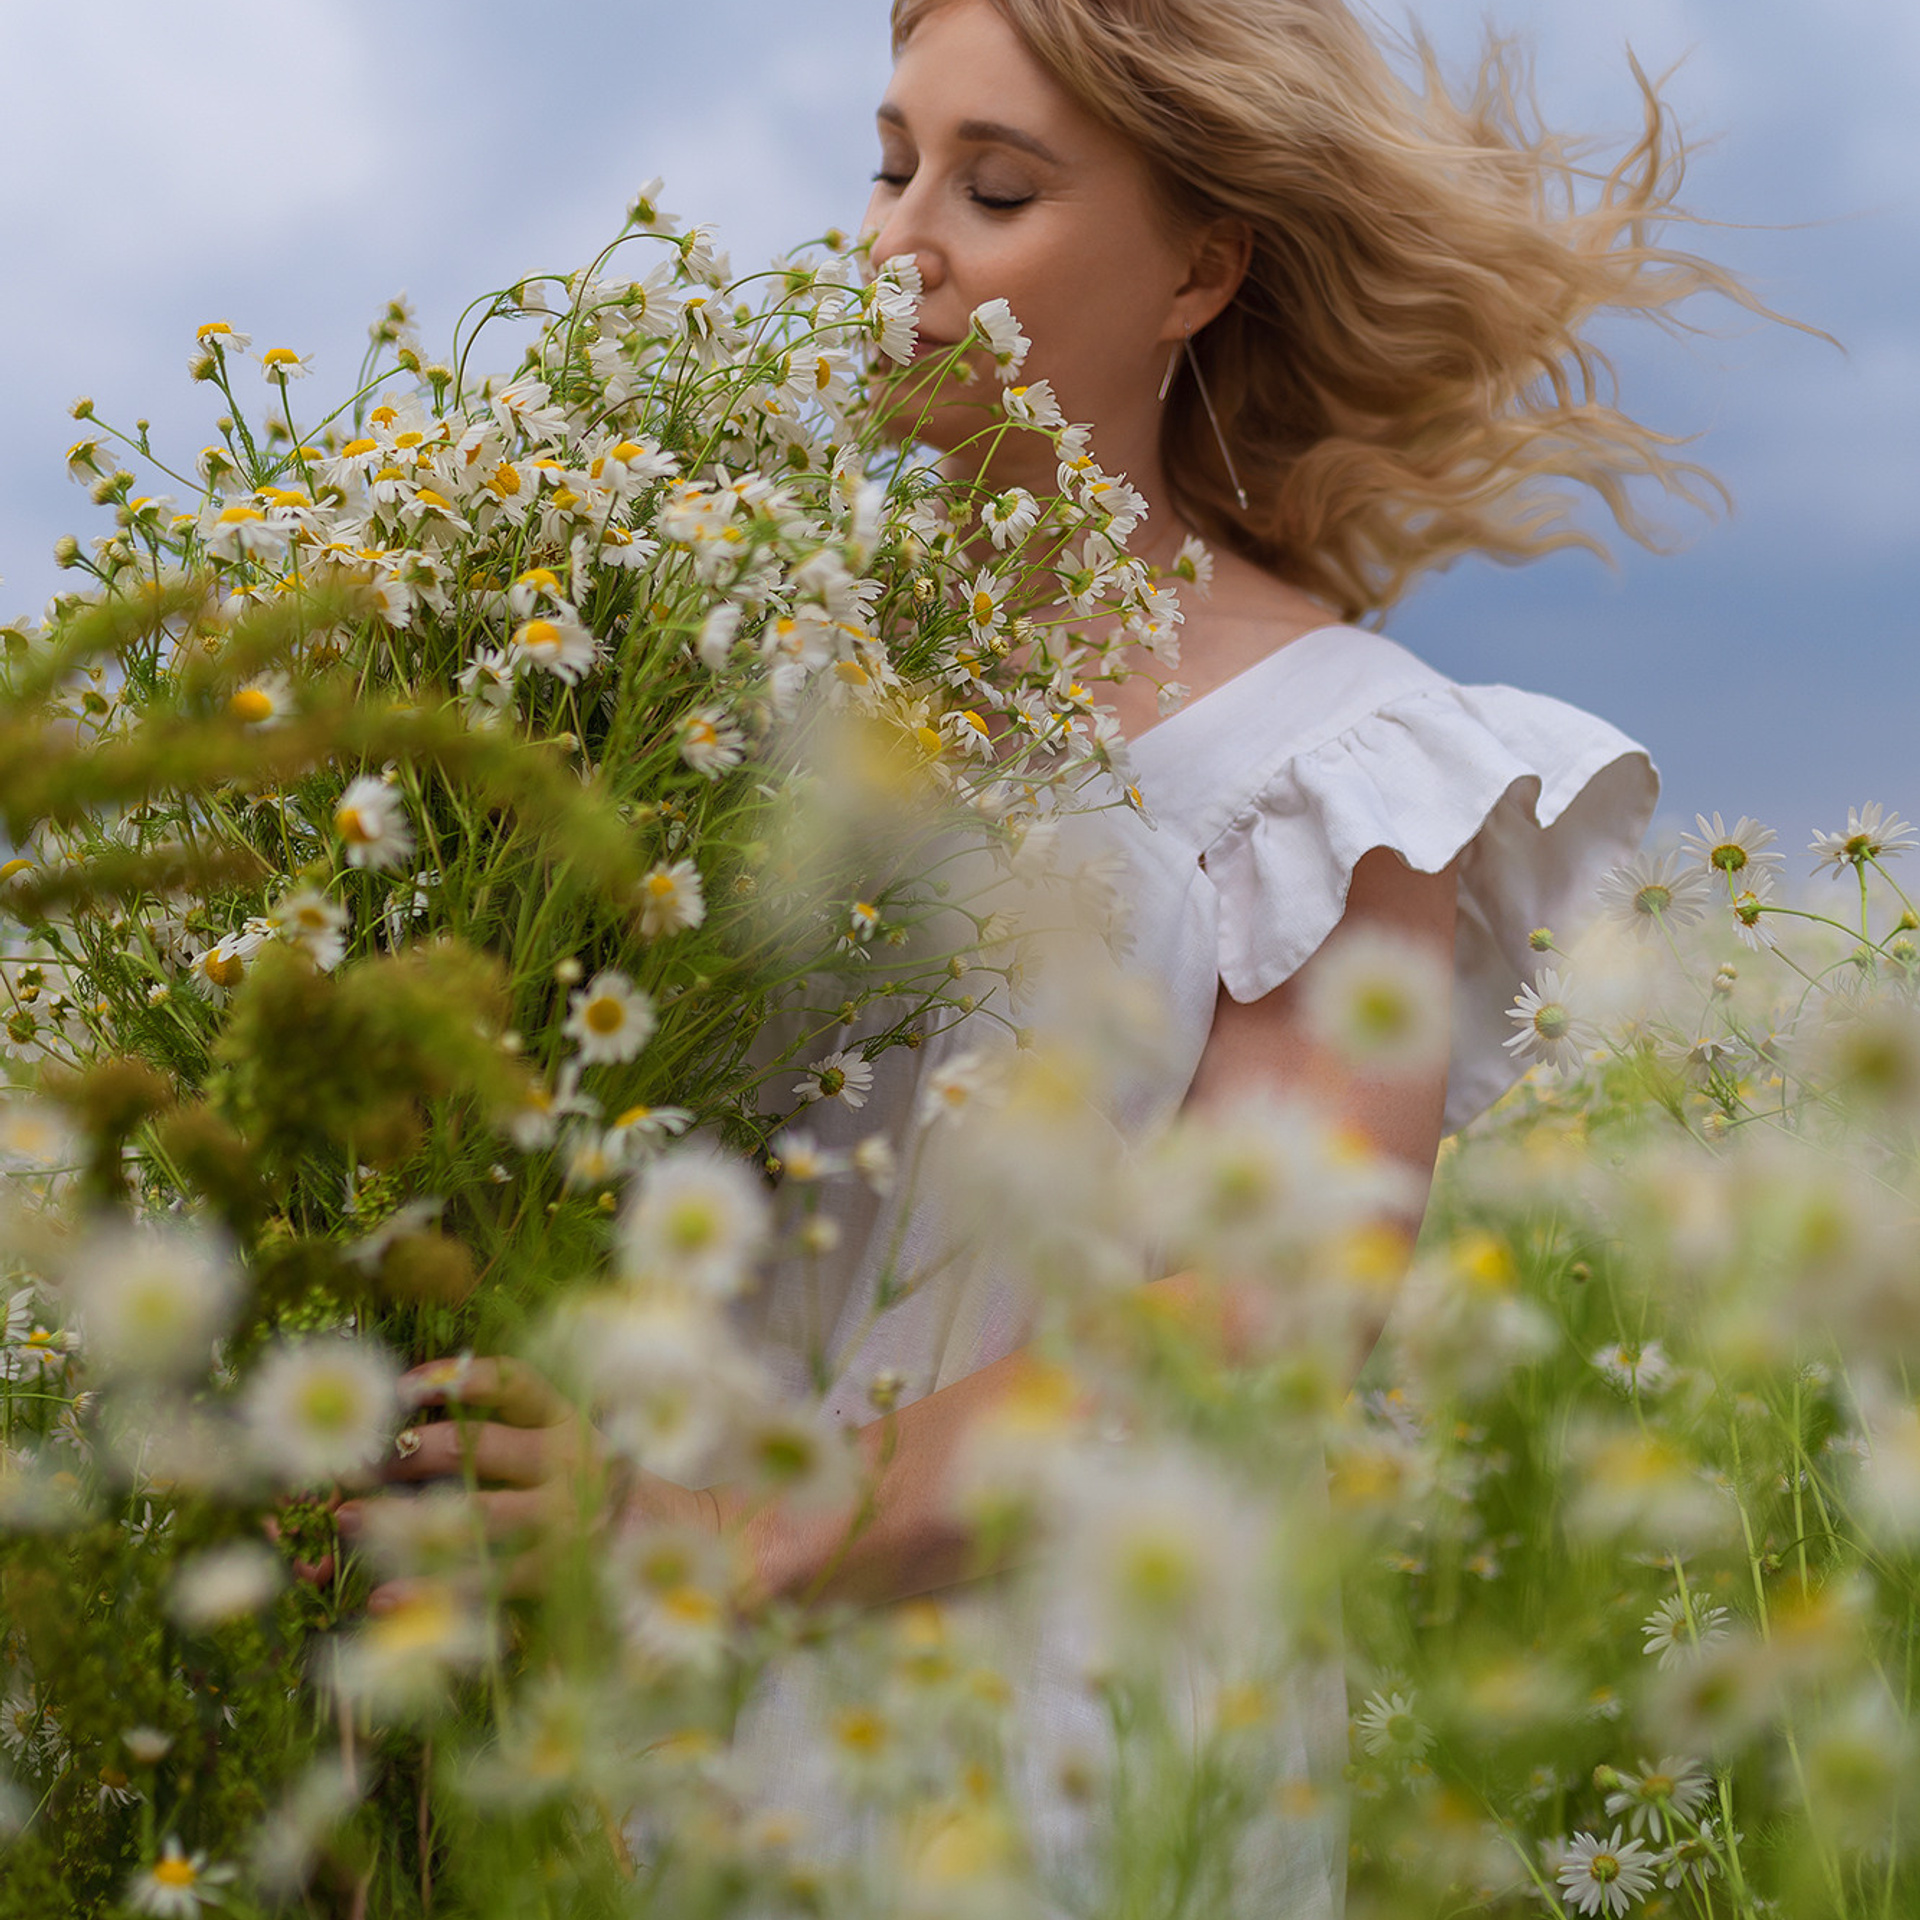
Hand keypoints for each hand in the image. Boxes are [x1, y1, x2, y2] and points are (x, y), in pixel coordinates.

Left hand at [334, 1355, 712, 1611]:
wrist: (713, 1549)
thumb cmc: (623, 1501)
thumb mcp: (588, 1454)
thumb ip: (519, 1438)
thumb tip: (424, 1411)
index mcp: (573, 1423)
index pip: (513, 1383)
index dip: (458, 1377)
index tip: (404, 1384)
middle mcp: (569, 1463)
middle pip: (477, 1447)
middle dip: (405, 1452)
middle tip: (346, 1462)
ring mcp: (566, 1521)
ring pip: (475, 1515)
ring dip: (404, 1519)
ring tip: (346, 1522)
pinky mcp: (564, 1576)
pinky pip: (488, 1582)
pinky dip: (432, 1591)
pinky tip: (382, 1599)